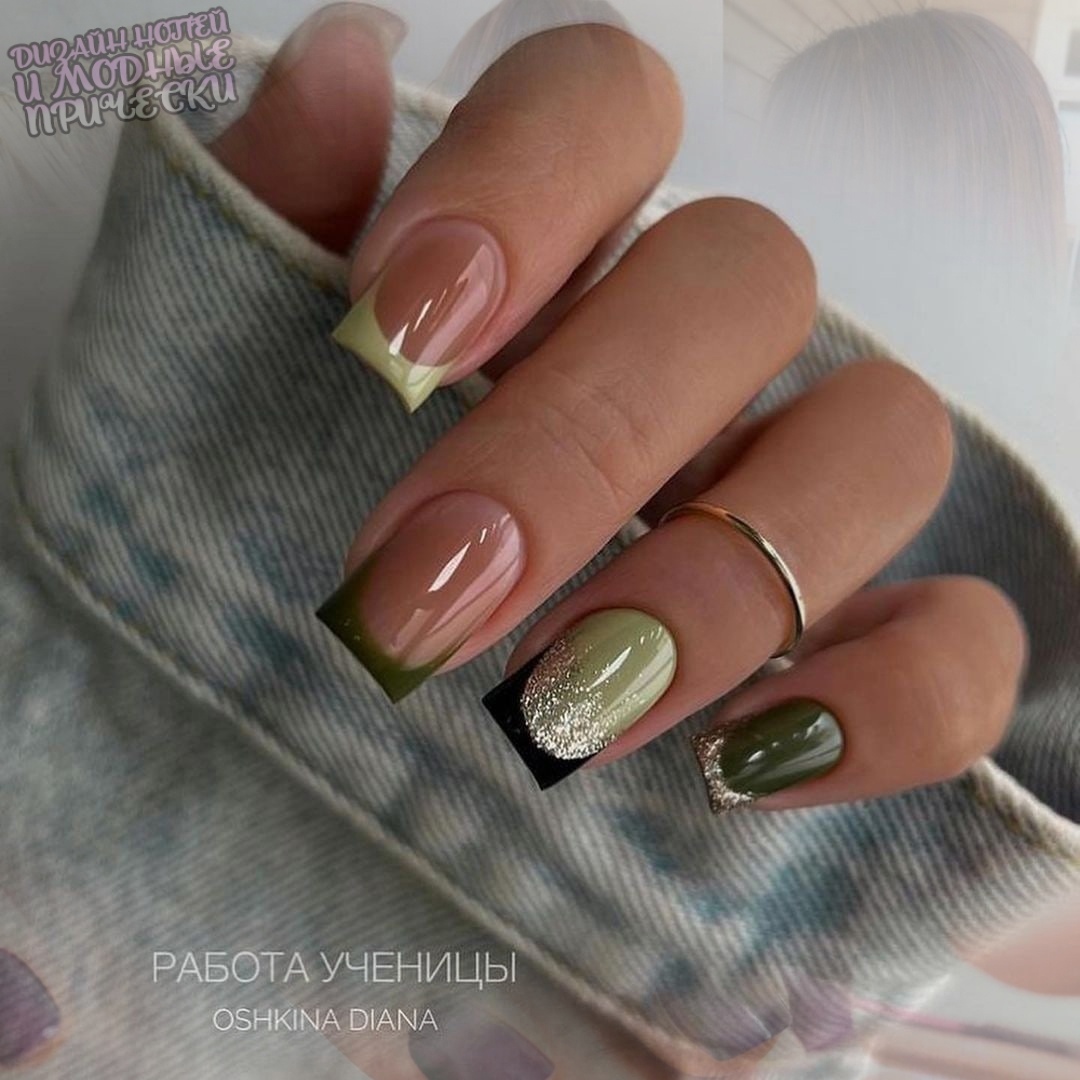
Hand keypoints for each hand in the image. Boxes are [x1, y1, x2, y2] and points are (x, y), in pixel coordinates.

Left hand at [213, 3, 1025, 814]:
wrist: (349, 759)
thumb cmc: (292, 545)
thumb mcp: (239, 380)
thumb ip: (274, 217)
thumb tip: (341, 62)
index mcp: (565, 260)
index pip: (605, 105)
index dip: (519, 184)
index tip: (395, 331)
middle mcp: (708, 356)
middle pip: (744, 279)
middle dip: (582, 440)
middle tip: (425, 593)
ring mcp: (811, 498)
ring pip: (882, 441)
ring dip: (718, 585)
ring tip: (557, 711)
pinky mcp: (880, 653)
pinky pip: (964, 647)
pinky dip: (884, 707)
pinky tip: (737, 768)